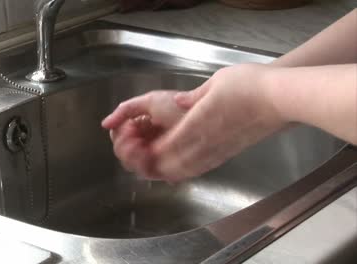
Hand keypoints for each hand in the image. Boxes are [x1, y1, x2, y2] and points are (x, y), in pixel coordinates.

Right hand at [101, 90, 188, 176]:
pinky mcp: (165, 170)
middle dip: (122, 143)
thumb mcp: (150, 101)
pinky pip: (144, 171)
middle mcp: (149, 145)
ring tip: (135, 140)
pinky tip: (141, 149)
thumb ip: (125, 110)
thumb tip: (105, 124)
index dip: (119, 133)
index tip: (125, 125)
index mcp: (145, 130)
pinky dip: (138, 161)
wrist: (201, 115)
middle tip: (130, 133)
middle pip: (123, 153)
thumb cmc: (181, 107)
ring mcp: (157, 158)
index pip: (121, 138)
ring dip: (127, 152)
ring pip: (130, 164)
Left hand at [152, 64, 287, 181]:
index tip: (140, 148)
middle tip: (144, 159)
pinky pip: (203, 167)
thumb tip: (179, 101)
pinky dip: (187, 170)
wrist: (281, 98)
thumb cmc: (250, 84)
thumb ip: (194, 96)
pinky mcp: (230, 152)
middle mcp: (207, 140)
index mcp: (199, 121)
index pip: (169, 144)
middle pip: (174, 163)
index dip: (151, 151)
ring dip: (169, 171)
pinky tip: (181, 170)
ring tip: (157, 167)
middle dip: (155, 165)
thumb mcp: (217, 81)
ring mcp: (219, 149)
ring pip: (188, 169)